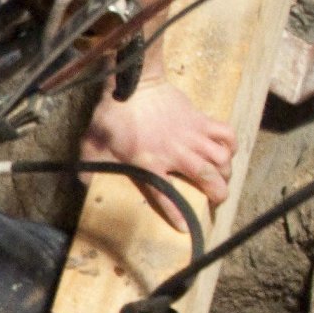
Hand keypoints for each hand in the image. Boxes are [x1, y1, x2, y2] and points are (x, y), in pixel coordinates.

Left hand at [82, 77, 233, 229]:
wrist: (133, 85)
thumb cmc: (112, 116)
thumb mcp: (92, 146)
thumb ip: (89, 167)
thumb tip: (83, 183)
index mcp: (149, 164)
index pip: (166, 196)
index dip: (177, 214)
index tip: (185, 227)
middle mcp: (176, 153)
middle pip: (207, 178)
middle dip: (218, 193)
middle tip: (217, 198)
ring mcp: (191, 136)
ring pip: (221, 158)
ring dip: (226, 171)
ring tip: (223, 177)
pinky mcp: (199, 120)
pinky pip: (225, 133)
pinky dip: (230, 143)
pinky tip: (227, 150)